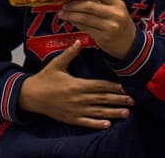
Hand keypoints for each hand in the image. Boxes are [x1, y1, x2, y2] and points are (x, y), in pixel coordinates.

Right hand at [16, 40, 133, 127]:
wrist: (31, 96)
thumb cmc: (44, 78)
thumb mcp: (56, 64)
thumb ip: (70, 53)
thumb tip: (79, 40)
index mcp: (76, 85)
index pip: (99, 86)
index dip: (113, 87)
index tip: (125, 87)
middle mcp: (78, 99)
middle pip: (102, 99)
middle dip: (118, 100)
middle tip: (133, 100)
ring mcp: (75, 110)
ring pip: (98, 112)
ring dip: (113, 113)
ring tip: (126, 113)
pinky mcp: (71, 118)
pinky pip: (87, 122)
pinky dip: (97, 124)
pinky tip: (108, 124)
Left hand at [59, 0, 137, 58]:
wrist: (131, 44)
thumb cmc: (119, 22)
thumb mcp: (115, 9)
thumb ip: (101, 2)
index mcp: (117, 3)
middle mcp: (115, 14)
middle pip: (89, 6)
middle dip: (73, 4)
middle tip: (63, 4)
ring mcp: (109, 27)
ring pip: (85, 18)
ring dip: (71, 15)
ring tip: (62, 13)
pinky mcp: (103, 37)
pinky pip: (85, 28)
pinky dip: (75, 23)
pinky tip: (70, 21)